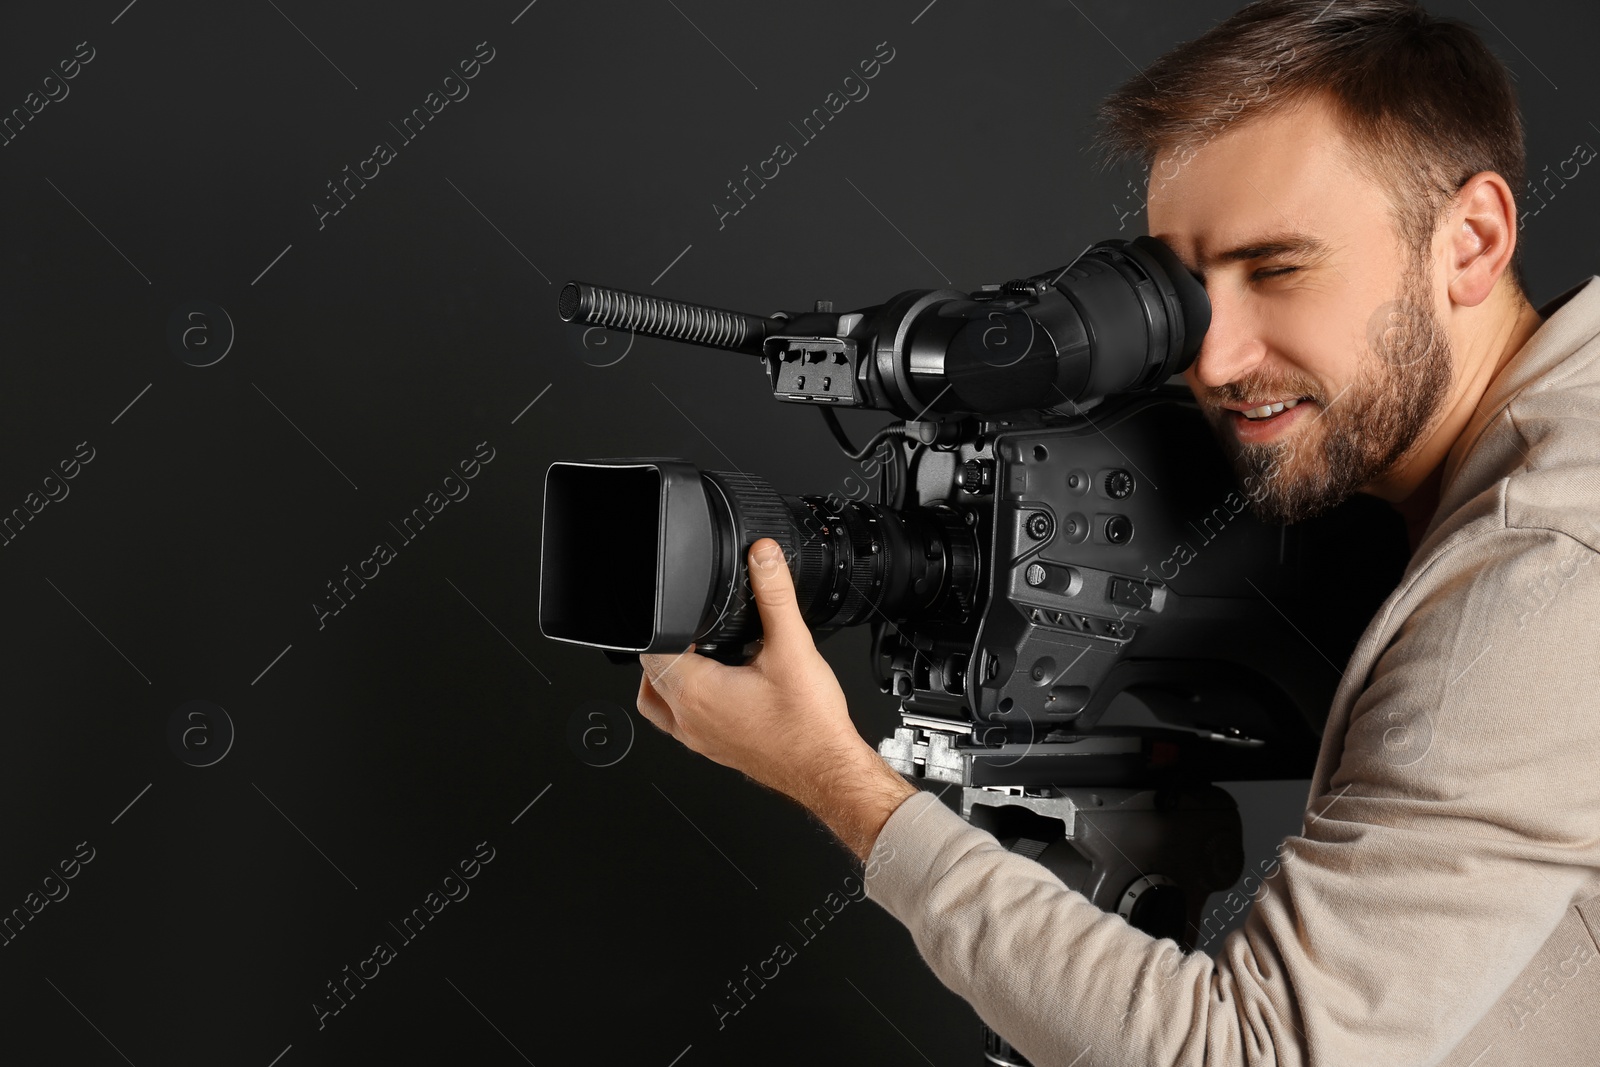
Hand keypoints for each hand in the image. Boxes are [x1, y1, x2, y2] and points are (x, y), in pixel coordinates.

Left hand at [637, 537, 917, 856]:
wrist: (826, 769)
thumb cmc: (808, 726)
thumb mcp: (794, 647)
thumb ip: (775, 595)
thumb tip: (763, 557)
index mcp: (696, 692)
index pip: (652, 649)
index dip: (663, 622)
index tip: (683, 609)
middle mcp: (688, 719)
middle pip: (651, 673)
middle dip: (669, 645)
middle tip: (699, 627)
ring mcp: (696, 739)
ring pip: (658, 700)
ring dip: (669, 675)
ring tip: (699, 654)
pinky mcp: (712, 749)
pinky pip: (680, 721)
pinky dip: (686, 700)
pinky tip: (718, 688)